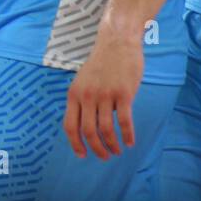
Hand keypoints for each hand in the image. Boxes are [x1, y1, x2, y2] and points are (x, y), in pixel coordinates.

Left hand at [63, 21, 142, 159]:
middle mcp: (87, 96)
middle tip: (105, 156)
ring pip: (106, 129)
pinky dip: (128, 135)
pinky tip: (131, 142)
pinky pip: (125, 121)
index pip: (70, 125)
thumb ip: (81, 101)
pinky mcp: (123, 94)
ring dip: (112, 144)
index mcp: (73, 94)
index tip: (82, 155)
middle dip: (96, 148)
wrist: (117, 43)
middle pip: (88, 131)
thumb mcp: (82, 81)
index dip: (75, 143)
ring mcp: (105, 95)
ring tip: (117, 151)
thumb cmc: (101, 65)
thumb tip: (83, 126)